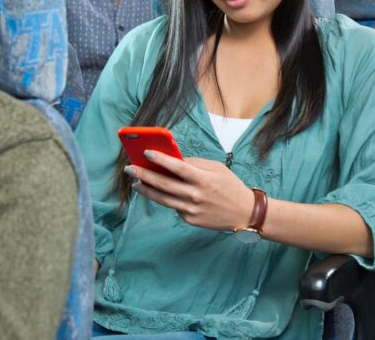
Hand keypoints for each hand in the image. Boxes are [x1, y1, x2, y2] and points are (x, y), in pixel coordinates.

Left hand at [126, 151, 255, 231]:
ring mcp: (191, 210)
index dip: (160, 160)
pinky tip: (158, 192)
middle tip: (130, 169)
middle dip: (144, 175)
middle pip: (163, 184)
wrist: (244, 212)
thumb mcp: (217, 169)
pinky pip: (174, 207)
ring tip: (136, 183)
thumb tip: (174, 159)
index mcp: (203, 179)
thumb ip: (195, 164)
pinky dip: (165, 199)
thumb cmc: (230, 186)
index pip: (177, 167)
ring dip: (147, 190)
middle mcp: (195, 195)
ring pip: (162, 199)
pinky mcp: (190, 220)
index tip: (146, 153)